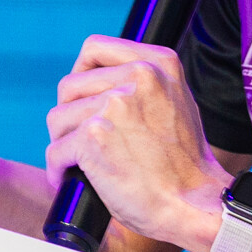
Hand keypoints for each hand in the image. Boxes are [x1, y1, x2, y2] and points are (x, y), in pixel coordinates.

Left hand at [43, 35, 231, 250]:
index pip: (94, 48)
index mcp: (159, 63)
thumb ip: (144, 84)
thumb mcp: (176, 102)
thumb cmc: (184, 165)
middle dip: (69, 115)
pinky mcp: (95, 135)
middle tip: (82, 140)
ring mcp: (116, 104)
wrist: (194, 204)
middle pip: (70, 86)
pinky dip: (59, 169)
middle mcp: (139, 76)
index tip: (82, 98)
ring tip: (83, 162)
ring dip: (64, 143)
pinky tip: (71, 178)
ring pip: (58, 117)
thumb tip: (101, 80)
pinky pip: (56, 150)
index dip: (81, 74)